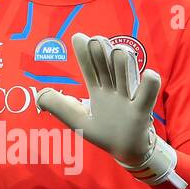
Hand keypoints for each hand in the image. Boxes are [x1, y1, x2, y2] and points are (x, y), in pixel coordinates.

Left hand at [36, 34, 184, 188]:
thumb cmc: (104, 133)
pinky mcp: (142, 112)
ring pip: (125, 73)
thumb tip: (39, 94)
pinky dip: (150, 83)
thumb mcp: (78, 121)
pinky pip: (147, 94)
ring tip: (118, 53)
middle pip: (106, 65)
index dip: (84, 53)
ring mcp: (128, 98)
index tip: (78, 37)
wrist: (126, 151)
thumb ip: (59, 107)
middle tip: (96, 41)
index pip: (89, 68)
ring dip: (121, 61)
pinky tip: (148, 74)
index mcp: (98, 91)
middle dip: (101, 50)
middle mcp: (113, 90)